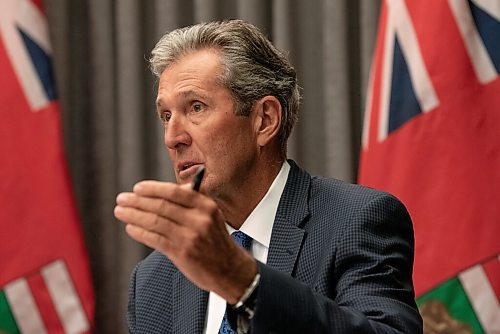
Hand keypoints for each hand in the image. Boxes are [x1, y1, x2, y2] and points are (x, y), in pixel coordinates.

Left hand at [114, 180, 256, 302]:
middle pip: (161, 206)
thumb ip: (190, 202)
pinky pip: (155, 239)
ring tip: (120, 211)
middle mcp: (199, 220)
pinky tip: (131, 228)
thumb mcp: (211, 216)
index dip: (153, 189)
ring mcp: (190, 237)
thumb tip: (161, 190)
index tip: (137, 188)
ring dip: (133, 215)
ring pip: (155, 222)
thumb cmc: (216, 241)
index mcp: (206, 206)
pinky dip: (140, 232)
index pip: (174, 192)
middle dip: (137, 201)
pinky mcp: (182, 253)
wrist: (229, 269)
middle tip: (122, 199)